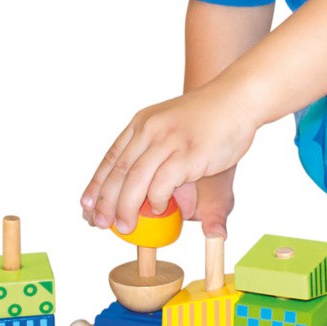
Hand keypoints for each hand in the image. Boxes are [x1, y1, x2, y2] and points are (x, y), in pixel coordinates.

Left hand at [80, 83, 257, 234]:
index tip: (86, 204)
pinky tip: (158, 209)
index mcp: (144, 122)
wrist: (239, 98)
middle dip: (105, 201)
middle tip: (98, 223)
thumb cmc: (211, 117)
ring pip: (134, 180)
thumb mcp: (175, 129)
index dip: (97, 183)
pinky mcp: (187, 154)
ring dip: (125, 207)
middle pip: (118, 170)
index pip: (112, 157)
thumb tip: (148, 186)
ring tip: (124, 226)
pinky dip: (156, 201)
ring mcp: (168, 140)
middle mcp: (151, 129)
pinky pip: (161, 184)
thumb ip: (159, 156)